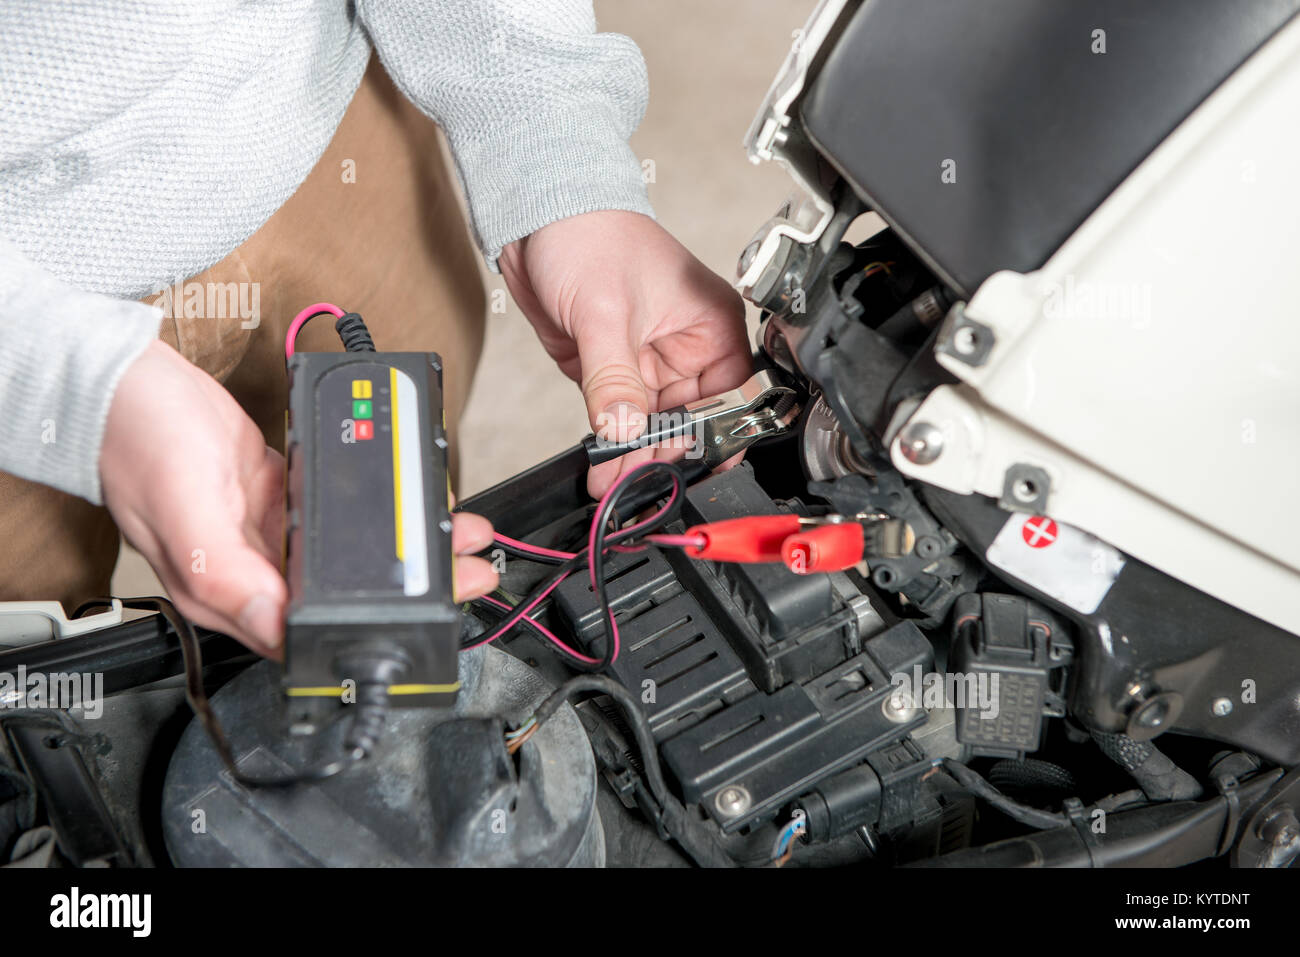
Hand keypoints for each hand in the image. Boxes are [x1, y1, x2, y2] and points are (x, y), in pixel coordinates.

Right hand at [100, 341, 497, 656]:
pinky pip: (340, 514)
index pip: (310, 633)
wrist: (125, 382)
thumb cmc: (136, 445)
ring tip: (460, 535)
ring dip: (408, 548)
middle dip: (415, 587)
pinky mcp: (279, 495)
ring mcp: (268, 532)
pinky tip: (412, 502)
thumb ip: (228, 575)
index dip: (373, 630)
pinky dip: (382, 511)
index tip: (432, 615)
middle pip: (346, 595)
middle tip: (470, 573)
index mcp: (228, 593)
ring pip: (351, 556)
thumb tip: (278, 625)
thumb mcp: (185, 514)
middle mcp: (252, 570)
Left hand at [499, 211, 750, 496]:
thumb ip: (615, 380)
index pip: (729, 394)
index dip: (707, 430)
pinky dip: (609, 438)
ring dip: (631, 452)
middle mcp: (684, 345)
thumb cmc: (591, 234)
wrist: (537, 216)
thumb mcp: (606, 313)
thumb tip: (625, 431)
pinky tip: (601, 461)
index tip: (680, 458)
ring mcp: (646, 358)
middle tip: (633, 477)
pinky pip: (617, 414)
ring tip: (612, 479)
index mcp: (710, 324)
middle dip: (660, 451)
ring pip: (649, 423)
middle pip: (686, 418)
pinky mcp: (611, 367)